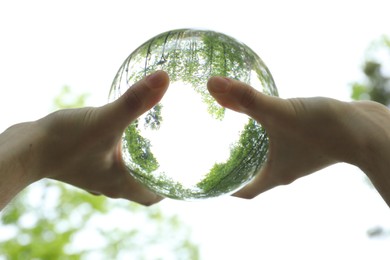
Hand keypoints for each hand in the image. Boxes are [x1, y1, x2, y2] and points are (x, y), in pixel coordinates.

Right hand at [30, 71, 168, 204]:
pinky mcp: (82, 163)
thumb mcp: (105, 119)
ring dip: (137, 164)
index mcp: (120, 184)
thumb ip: (135, 101)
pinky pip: (108, 163)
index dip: (169, 189)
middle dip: (156, 174)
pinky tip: (120, 135)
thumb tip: (164, 80)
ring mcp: (93, 175)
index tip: (182, 173)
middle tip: (171, 154)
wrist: (25, 147)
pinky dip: (119, 155)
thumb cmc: (64, 140)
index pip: (152, 197)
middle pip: (140, 186)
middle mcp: (108, 183)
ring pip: (123, 174)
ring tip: (151, 143)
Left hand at [207, 76, 389, 202]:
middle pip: (251, 176)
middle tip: (210, 151)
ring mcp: (297, 157)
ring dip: (248, 150)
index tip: (208, 178)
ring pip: (266, 158)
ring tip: (229, 133)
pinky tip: (261, 116)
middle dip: (232, 167)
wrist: (370, 127)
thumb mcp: (280, 112)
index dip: (224, 188)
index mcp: (275, 174)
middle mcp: (285, 169)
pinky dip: (266, 134)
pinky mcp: (307, 141)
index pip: (244, 192)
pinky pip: (280, 142)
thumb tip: (212, 84)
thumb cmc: (326, 127)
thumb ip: (246, 99)